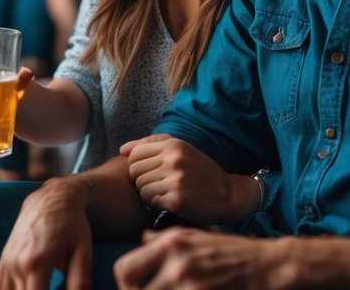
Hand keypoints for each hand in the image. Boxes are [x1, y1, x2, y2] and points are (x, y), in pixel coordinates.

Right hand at [0, 177, 94, 289]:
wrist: (52, 197)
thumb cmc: (73, 225)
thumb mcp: (83, 253)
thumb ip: (79, 282)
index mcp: (37, 263)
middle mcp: (17, 263)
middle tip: (52, 284)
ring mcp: (8, 260)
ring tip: (40, 286)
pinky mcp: (4, 258)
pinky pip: (0, 287)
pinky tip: (26, 287)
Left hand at [113, 228, 283, 289]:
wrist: (267, 264)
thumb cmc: (231, 251)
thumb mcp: (196, 235)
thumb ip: (164, 240)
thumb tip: (142, 240)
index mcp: (170, 244)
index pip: (125, 269)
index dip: (124, 284)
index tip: (134, 289)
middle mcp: (176, 263)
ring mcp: (189, 283)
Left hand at [121, 134, 255, 226]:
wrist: (227, 194)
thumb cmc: (199, 172)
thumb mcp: (180, 150)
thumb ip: (151, 144)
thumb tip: (122, 150)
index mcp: (173, 145)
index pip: (134, 154)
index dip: (138, 167)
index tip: (150, 174)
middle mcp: (174, 159)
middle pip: (134, 172)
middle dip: (142, 182)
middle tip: (158, 186)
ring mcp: (176, 179)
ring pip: (141, 188)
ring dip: (149, 195)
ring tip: (165, 194)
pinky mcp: (177, 199)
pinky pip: (151, 202)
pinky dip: (157, 205)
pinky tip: (170, 202)